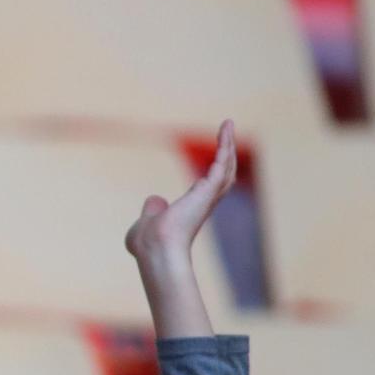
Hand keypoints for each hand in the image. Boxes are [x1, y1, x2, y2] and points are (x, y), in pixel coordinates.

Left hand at [126, 120, 235, 339]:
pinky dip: (225, 143)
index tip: (215, 158)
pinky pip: (222, 161)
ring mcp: (209, 196)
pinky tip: (225, 128)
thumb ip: (151, 211)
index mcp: (192, 210)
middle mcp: (205, 203)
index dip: (213, 172)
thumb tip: (154, 200)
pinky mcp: (209, 188)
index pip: (208, 187)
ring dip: (228, 145)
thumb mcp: (147, 222)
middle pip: (223, 174)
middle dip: (226, 154)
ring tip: (228, 126)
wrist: (154, 248)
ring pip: (226, 166)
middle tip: (226, 135)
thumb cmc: (148, 244)